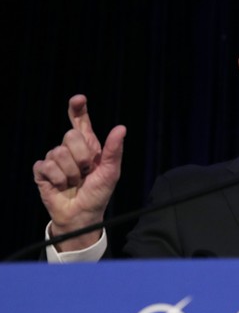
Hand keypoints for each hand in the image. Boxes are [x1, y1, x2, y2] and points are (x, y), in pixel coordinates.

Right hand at [33, 95, 125, 250]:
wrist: (83, 214)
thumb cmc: (98, 193)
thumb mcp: (111, 172)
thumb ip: (114, 150)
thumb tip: (121, 128)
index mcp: (88, 146)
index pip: (80, 122)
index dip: (77, 109)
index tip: (79, 99)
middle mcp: (70, 150)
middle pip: (70, 135)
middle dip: (82, 156)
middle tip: (86, 172)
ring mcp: (55, 160)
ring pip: (58, 153)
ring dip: (71, 173)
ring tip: (75, 182)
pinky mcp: (42, 171)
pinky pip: (47, 166)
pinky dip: (58, 179)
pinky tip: (61, 186)